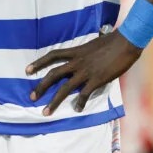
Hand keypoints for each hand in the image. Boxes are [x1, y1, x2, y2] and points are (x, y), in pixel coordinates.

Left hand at [26, 31, 141, 115]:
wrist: (126, 42)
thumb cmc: (112, 41)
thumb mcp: (93, 44)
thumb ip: (85, 51)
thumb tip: (83, 53)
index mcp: (76, 51)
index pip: (52, 56)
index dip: (38, 63)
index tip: (27, 70)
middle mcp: (77, 61)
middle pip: (53, 74)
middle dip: (41, 86)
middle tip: (32, 97)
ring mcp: (86, 71)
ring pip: (65, 88)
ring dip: (54, 101)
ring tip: (46, 111)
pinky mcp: (97, 79)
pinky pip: (84, 94)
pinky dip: (80, 103)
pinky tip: (77, 109)